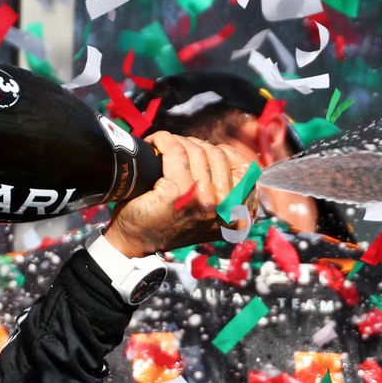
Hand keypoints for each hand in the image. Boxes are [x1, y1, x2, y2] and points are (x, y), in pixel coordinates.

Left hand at [104, 133, 251, 256]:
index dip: (225, 154)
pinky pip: (176, 151)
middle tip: (178, 150)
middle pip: (218, 155)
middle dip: (197, 146)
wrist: (135, 241)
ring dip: (179, 143)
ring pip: (197, 150)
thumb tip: (231, 161)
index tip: (208, 152)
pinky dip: (164, 141)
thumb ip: (225, 195)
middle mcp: (223, 209)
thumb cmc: (167, 226)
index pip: (246, 170)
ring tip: (166, 149)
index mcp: (235, 216)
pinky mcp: (179, 192)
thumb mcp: (207, 216)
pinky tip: (156, 144)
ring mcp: (202, 200)